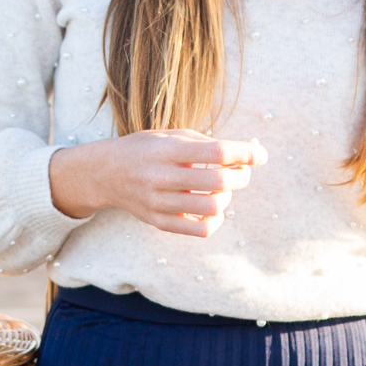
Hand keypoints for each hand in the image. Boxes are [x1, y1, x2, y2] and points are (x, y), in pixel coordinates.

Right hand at [49, 131, 264, 238]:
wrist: (106, 172)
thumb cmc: (148, 149)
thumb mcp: (174, 136)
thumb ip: (211, 144)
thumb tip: (254, 150)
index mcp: (168, 149)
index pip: (218, 151)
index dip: (246, 153)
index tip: (259, 154)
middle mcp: (162, 176)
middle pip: (220, 182)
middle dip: (241, 175)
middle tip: (240, 170)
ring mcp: (159, 203)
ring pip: (214, 208)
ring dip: (228, 196)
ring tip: (222, 188)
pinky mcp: (159, 222)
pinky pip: (201, 230)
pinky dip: (216, 220)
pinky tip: (213, 207)